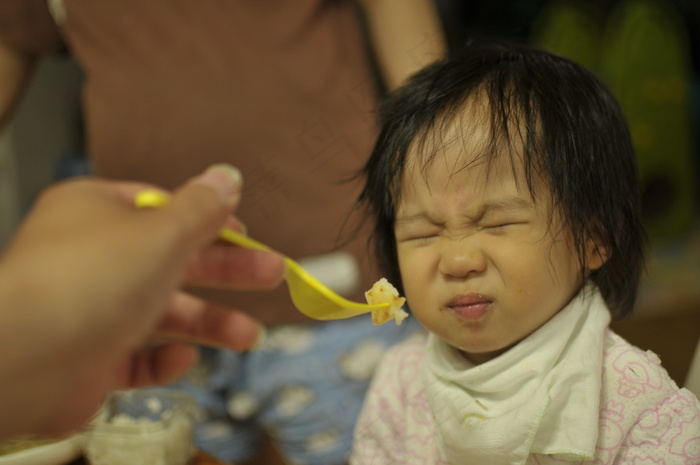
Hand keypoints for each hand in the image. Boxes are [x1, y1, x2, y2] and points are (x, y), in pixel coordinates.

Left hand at [0, 165, 284, 437]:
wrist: (25, 362)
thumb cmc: (90, 280)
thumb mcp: (162, 232)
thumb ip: (202, 208)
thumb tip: (227, 175)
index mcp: (96, 211)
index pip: (161, 208)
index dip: (208, 219)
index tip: (245, 232)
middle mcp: (92, 257)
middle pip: (173, 260)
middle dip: (226, 270)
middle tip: (272, 273)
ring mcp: (90, 309)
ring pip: (162, 311)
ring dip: (209, 322)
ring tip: (249, 336)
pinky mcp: (91, 356)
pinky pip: (136, 354)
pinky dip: (163, 357)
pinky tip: (182, 357)